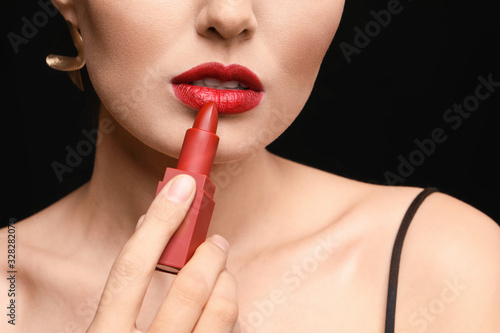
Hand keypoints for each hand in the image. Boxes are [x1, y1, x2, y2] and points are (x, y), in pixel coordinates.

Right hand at [86, 175, 239, 331]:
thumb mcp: (108, 325)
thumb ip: (128, 281)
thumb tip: (156, 221)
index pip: (132, 268)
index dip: (160, 221)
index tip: (183, 187)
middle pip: (190, 288)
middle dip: (210, 254)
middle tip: (215, 243)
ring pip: (221, 310)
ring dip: (226, 279)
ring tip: (220, 273)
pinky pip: (230, 328)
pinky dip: (228, 306)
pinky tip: (218, 303)